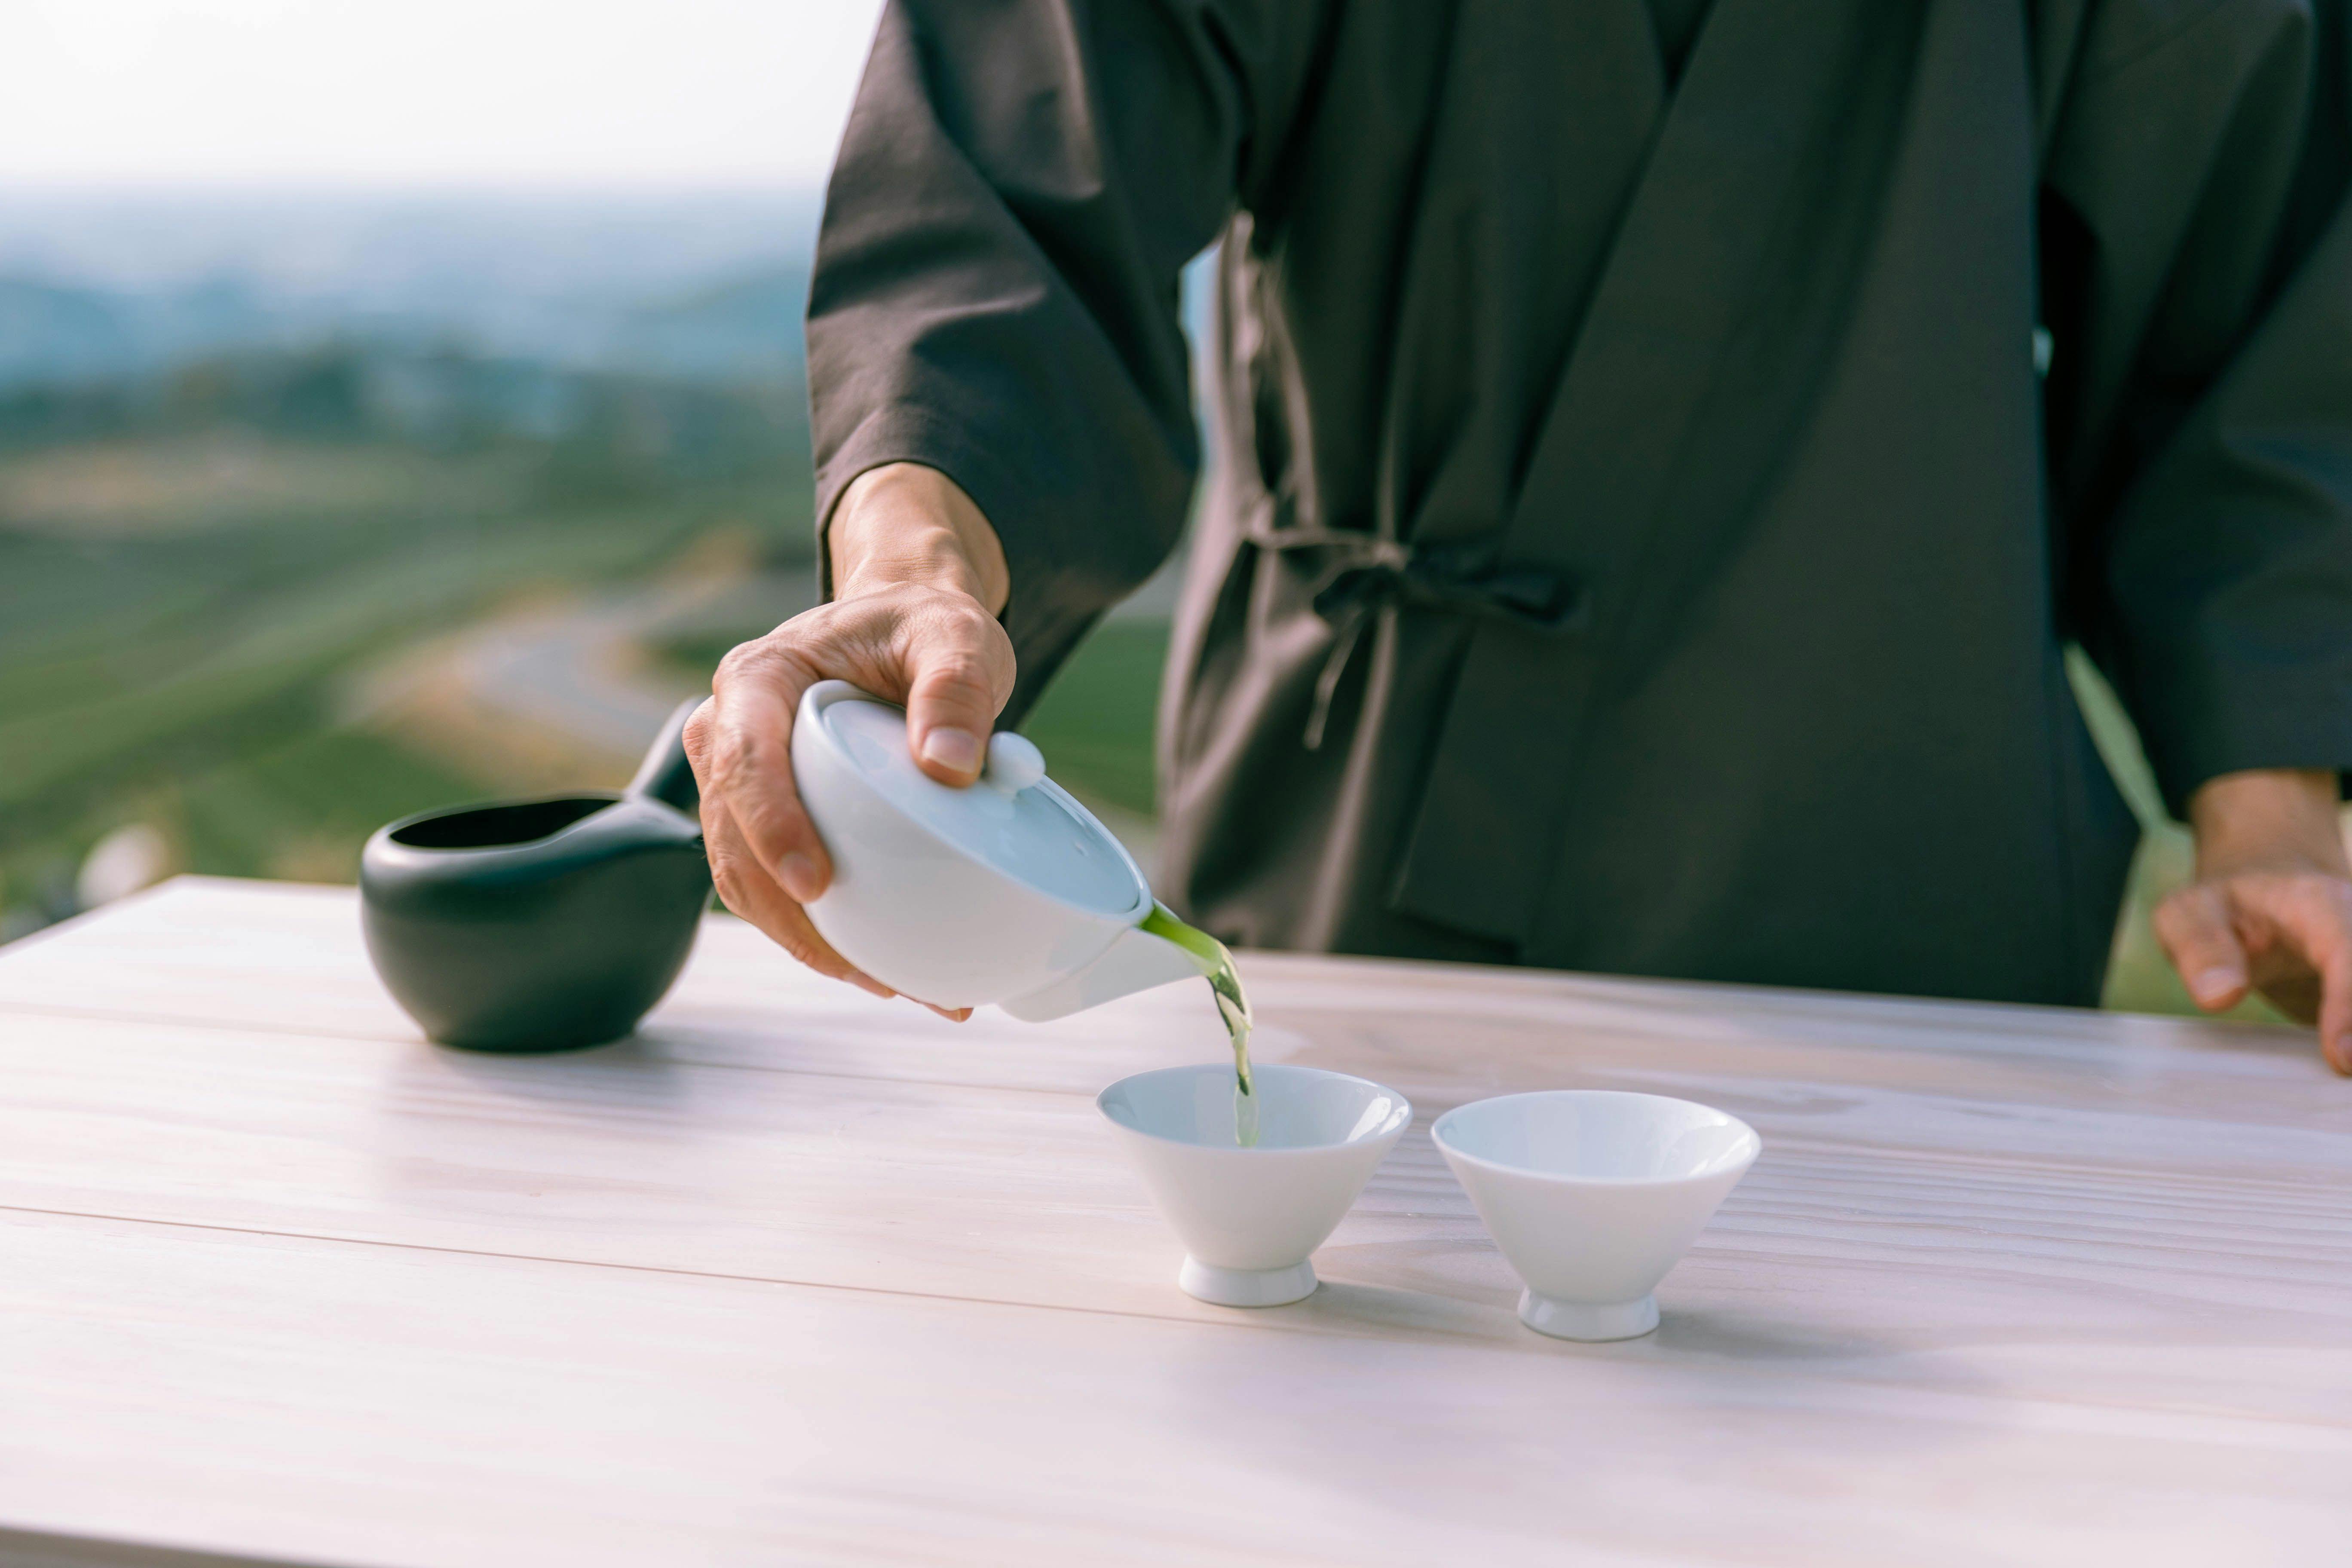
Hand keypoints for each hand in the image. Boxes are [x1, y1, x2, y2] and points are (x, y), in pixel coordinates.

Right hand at [683, 463, 1013, 1016]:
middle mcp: (731, 731)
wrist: (909, 628)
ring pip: (746, 878)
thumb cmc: (923, 629)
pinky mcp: (771, 821)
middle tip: (864, 966)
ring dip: (804, 940)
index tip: (817, 881)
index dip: (770, 825)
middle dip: (789, 912)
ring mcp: (743, 783)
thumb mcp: (955, 637)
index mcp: (758, 679)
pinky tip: (878, 969)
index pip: (744, 757)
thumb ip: (956, 689)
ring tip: (884, 983)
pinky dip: (819, 934)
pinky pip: (776, 888)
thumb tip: (951, 769)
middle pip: (733, 836)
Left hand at [2155, 768, 2351, 1073]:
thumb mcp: (2188, 914)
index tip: (2340, 1058)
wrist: (2265, 890)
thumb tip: (2221, 996)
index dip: (2349, 1007)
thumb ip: (2199, 950)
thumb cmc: (2223, 908)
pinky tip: (2342, 1061)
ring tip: (2340, 1075)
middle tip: (2343, 1070)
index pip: (2346, 951)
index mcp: (2316, 903)